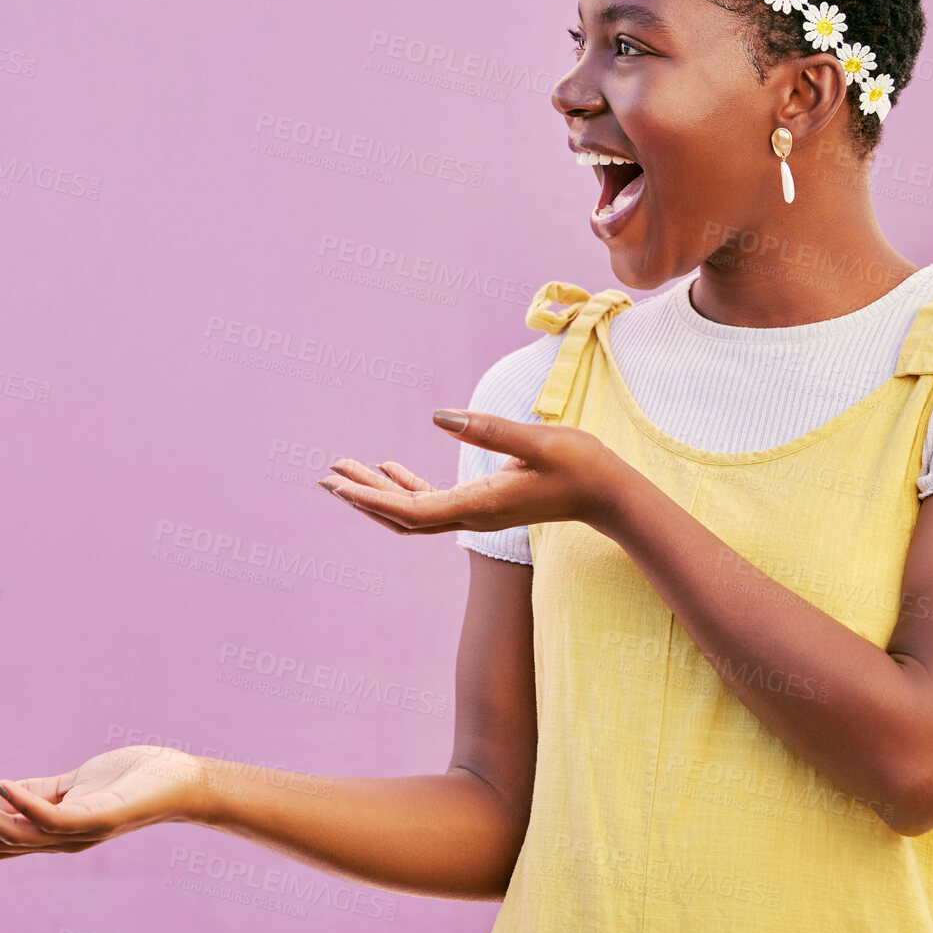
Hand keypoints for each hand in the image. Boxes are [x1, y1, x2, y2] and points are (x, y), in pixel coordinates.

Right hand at [0, 745, 205, 862]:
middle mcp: (58, 842)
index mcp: (49, 836)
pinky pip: (51, 816)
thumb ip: (33, 792)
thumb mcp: (71, 785)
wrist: (182, 782)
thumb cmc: (130, 780)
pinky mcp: (97, 818)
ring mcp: (77, 834)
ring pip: (13, 833)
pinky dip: (20, 801)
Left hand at [316, 408, 624, 535]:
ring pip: (413, 511)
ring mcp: (476, 513)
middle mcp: (471, 516)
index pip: (413, 510)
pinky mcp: (482, 503)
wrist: (609, 493)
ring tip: (342, 473)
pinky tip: (389, 468)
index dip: (372, 500)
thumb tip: (438, 416)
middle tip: (323, 477)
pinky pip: (432, 502)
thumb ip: (488, 429)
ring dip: (376, 494)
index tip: (339, 487)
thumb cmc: (580, 464)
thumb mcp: (538, 440)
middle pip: (402, 515)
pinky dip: (404, 488)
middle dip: (361, 497)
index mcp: (480, 505)